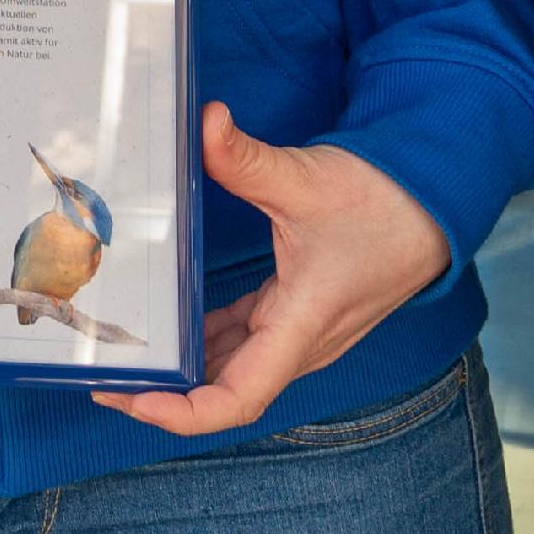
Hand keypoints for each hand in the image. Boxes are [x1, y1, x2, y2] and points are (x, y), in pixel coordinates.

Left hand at [99, 107, 448, 436]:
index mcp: (301, 325)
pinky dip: (205, 338)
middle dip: (163, 389)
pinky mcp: (297, 309)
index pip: (239, 397)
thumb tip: (205, 122)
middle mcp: (299, 341)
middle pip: (225, 389)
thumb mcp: (308, 179)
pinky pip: (244, 338)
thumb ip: (248, 158)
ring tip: (121, 353)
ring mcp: (299, 329)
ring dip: (182, 366)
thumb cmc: (382, 203)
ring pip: (232, 365)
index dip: (183, 412)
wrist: (433, 205)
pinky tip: (170, 323)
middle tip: (100, 372)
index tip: (133, 399)